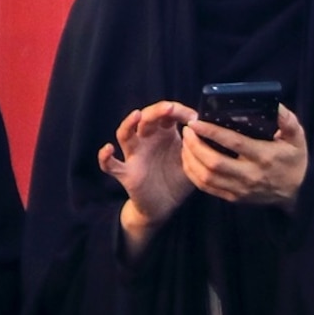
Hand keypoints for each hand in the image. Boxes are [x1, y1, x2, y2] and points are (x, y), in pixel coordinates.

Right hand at [100, 101, 198, 251]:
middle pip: (146, 118)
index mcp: (163, 134)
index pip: (167, 114)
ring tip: (137, 116)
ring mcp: (134, 155)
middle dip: (157, 110)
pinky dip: (105, 157)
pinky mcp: (126, 173)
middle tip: (170, 108)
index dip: (179, 111)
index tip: (194, 117)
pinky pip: (110, 165)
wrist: (164, 206)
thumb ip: (197, 147)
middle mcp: (146, 140)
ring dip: (129, 123)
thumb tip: (208, 130)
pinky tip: (108, 149)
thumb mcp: (191, 161)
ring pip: (125, 134)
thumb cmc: (177, 178)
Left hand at [181, 102, 308, 209]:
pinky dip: (193, 173)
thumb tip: (275, 105)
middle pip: (214, 162)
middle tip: (187, 130)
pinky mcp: (234, 198)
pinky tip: (189, 159)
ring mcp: (240, 189)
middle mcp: (250, 175)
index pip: (233, 143)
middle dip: (195, 145)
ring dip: (191, 159)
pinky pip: (207, 188)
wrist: (298, 192)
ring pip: (207, 177)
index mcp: (264, 156)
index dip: (212, 132)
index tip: (196, 122)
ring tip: (186, 142)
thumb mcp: (297, 137)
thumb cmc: (294, 160)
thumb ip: (287, 120)